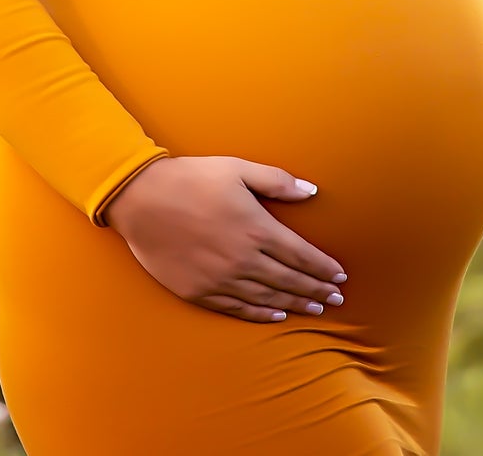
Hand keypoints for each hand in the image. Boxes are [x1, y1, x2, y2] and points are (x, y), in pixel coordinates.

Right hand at [103, 156, 346, 323]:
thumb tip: (311, 191)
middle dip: (317, 290)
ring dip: (296, 304)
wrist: (142, 198)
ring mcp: (221, 279)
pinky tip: (277, 315)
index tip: (341, 276)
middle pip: (290, 280)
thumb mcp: (237, 168)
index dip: (323, 267)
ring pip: (269, 298)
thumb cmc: (191, 177)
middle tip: (337, 299)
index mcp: (256, 227)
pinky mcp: (200, 292)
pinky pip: (239, 309)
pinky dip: (262, 314)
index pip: (301, 254)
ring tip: (316, 309)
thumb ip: (276, 181)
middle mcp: (243, 258)